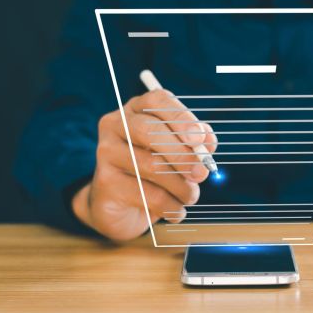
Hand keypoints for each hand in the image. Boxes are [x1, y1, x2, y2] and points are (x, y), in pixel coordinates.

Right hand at [71, 89, 216, 240]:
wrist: (122, 205)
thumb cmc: (155, 171)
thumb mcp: (177, 152)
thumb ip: (195, 143)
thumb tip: (207, 142)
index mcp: (136, 108)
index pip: (157, 101)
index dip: (180, 117)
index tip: (199, 139)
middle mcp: (116, 124)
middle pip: (149, 131)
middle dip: (182, 154)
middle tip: (202, 173)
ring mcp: (106, 152)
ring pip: (150, 165)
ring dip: (180, 186)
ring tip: (191, 196)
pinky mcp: (105, 181)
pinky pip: (145, 193)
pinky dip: (170, 205)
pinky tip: (177, 211)